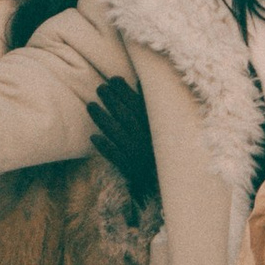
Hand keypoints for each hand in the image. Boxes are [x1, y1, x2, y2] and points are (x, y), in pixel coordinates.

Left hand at [88, 76, 157, 211]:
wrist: (174, 185)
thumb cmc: (168, 151)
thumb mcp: (167, 127)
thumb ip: (155, 106)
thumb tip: (143, 83)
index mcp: (158, 127)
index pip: (139, 104)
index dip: (125, 90)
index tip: (113, 79)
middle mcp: (148, 138)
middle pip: (126, 115)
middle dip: (112, 100)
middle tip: (100, 88)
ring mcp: (139, 154)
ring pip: (118, 133)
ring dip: (103, 119)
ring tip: (90, 105)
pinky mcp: (133, 170)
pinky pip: (118, 158)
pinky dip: (106, 148)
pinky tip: (94, 137)